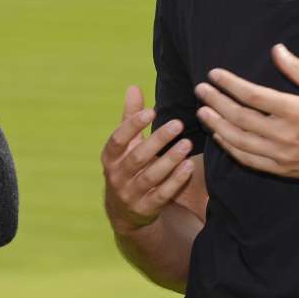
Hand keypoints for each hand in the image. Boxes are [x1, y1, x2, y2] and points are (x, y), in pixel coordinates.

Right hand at [101, 85, 195, 231]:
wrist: (123, 210)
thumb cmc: (128, 166)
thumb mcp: (126, 144)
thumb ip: (130, 117)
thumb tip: (133, 87)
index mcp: (110, 157)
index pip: (117, 140)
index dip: (132, 125)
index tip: (151, 111)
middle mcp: (117, 176)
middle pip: (137, 157)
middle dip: (158, 141)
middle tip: (178, 124)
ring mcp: (130, 194)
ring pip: (151, 177)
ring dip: (169, 160)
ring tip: (187, 144)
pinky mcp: (146, 208)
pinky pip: (162, 194)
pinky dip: (175, 181)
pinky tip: (188, 165)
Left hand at [195, 44, 298, 186]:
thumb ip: (298, 70)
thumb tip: (276, 50)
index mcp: (296, 111)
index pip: (253, 96)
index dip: (230, 84)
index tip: (214, 74)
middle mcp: (285, 134)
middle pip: (240, 117)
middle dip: (216, 102)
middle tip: (201, 90)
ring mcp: (281, 155)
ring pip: (239, 140)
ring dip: (217, 125)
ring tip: (203, 111)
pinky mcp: (280, 169)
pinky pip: (248, 159)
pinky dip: (230, 147)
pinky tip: (219, 135)